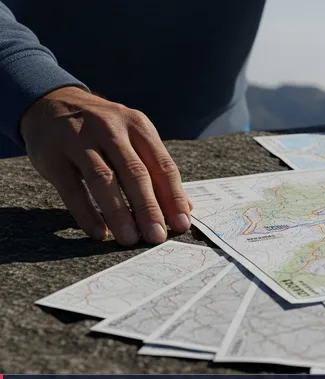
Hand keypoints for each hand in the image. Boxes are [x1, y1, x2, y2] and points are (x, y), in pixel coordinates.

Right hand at [20, 86, 191, 245]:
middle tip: (157, 236)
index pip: (162, 165)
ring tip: (130, 239)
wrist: (51, 103)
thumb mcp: (132, 138)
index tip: (182, 224)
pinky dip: (86, 213)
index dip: (173, 197)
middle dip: (149, 208)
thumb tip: (184, 209)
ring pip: (104, 179)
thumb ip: (156, 170)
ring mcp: (79, 140)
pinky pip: (72, 188)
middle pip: (135, 173)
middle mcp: (111, 129)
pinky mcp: (52, 155)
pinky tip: (99, 232)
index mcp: (138, 126)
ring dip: (119, 213)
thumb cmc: (102, 131)